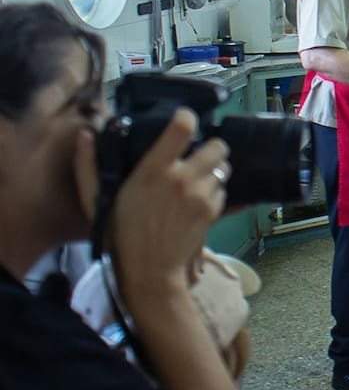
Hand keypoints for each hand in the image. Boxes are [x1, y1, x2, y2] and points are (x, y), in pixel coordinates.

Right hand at [75, 110, 229, 300]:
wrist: (150, 271)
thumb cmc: (119, 234)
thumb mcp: (96, 200)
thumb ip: (88, 166)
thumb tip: (85, 134)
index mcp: (153, 170)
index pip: (183, 128)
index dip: (187, 118)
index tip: (184, 120)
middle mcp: (181, 178)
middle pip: (218, 146)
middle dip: (211, 149)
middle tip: (199, 157)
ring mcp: (200, 194)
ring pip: (222, 169)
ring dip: (213, 173)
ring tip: (195, 183)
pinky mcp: (213, 211)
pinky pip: (222, 190)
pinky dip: (214, 193)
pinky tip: (196, 202)